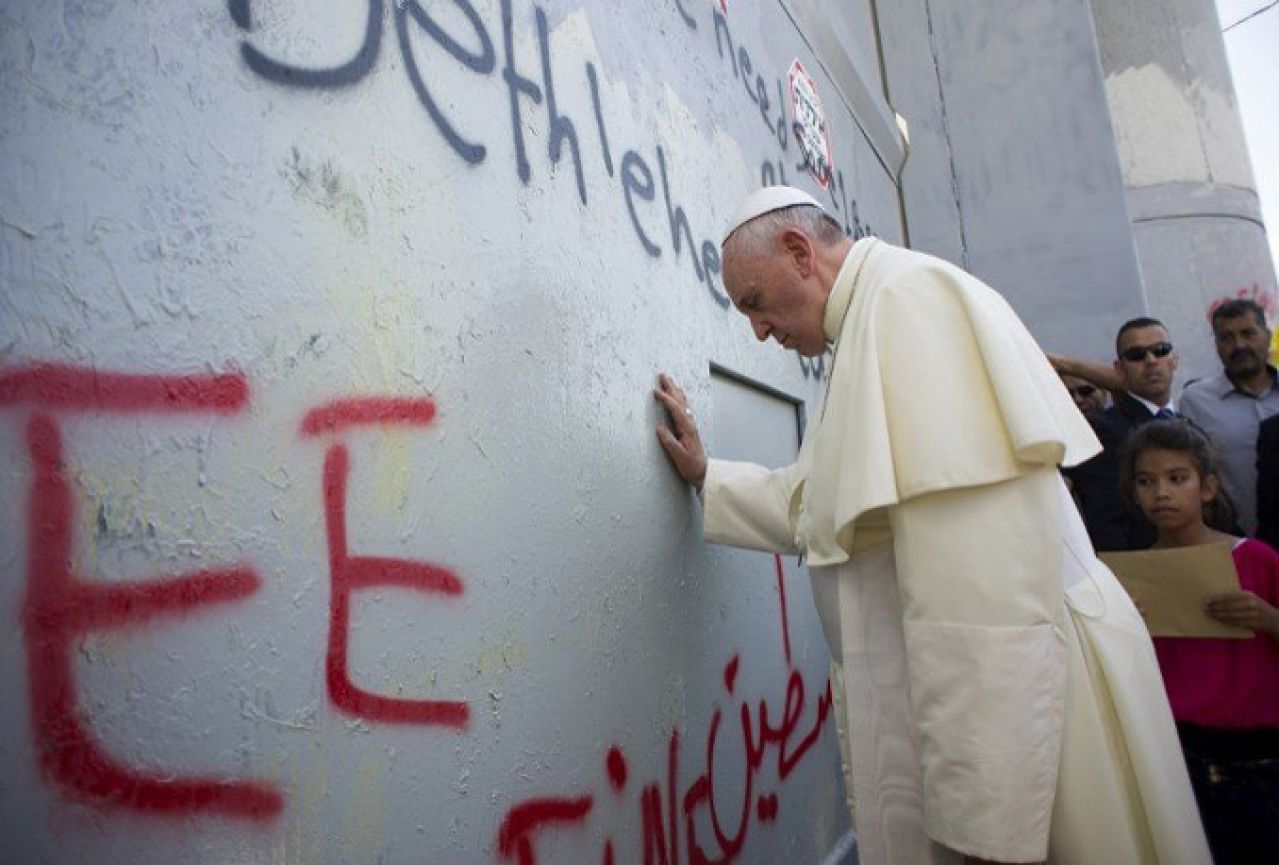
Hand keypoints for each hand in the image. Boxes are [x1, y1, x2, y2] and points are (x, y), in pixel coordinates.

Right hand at [653, 373, 707, 491]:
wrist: (702, 471)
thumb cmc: (690, 465)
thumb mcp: (678, 455)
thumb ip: (669, 441)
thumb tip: (659, 428)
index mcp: (686, 428)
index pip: (675, 409)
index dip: (665, 399)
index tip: (656, 391)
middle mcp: (689, 423)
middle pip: (680, 401)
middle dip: (671, 387)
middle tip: (663, 375)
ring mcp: (690, 425)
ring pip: (682, 403)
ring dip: (675, 390)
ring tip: (669, 381)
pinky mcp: (688, 428)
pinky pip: (683, 408)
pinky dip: (679, 399)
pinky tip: (678, 397)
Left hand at [1203, 591, 1278, 636]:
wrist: (1273, 619)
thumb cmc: (1256, 605)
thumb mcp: (1249, 597)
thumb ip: (1236, 596)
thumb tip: (1216, 597)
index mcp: (1248, 595)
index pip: (1229, 596)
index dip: (1217, 599)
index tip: (1207, 600)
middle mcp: (1251, 604)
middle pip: (1229, 606)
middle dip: (1215, 607)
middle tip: (1205, 608)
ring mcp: (1253, 614)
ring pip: (1232, 615)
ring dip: (1219, 615)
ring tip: (1210, 614)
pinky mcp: (1253, 624)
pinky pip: (1236, 623)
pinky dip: (1226, 621)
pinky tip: (1219, 620)